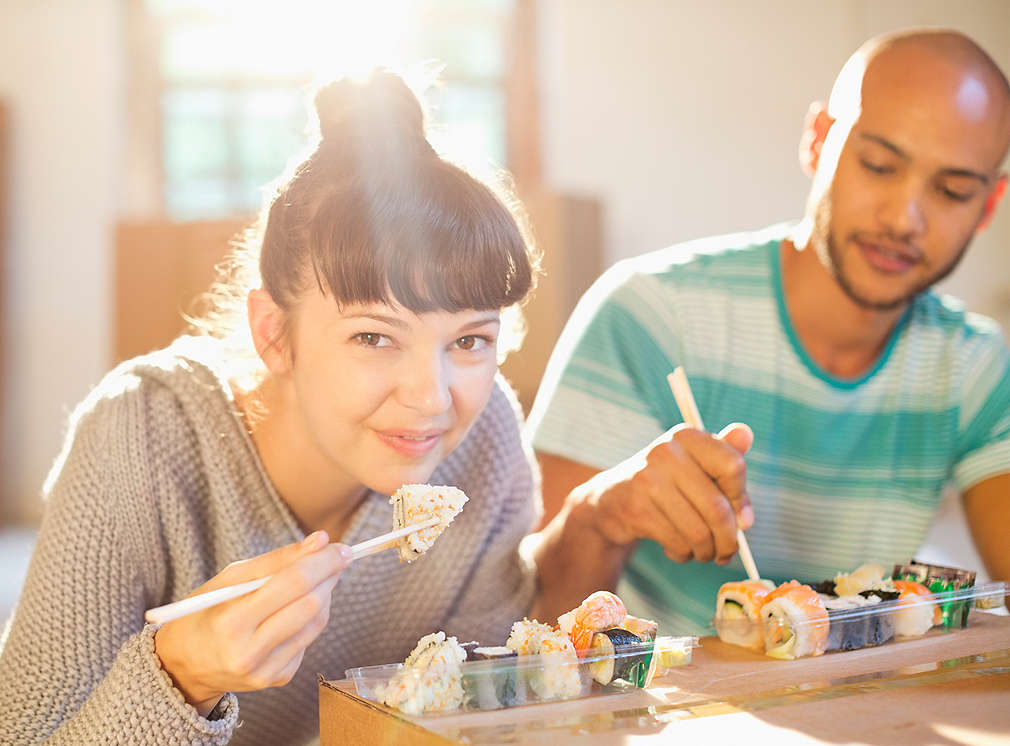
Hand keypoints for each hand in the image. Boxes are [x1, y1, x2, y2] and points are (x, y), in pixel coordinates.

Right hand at [153, 531, 351, 714]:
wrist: (185, 665)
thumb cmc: (206, 612)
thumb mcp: (229, 579)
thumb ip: (276, 560)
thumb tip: (321, 540)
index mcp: (232, 621)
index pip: (293, 584)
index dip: (322, 562)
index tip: (341, 546)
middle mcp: (250, 652)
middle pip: (311, 604)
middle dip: (330, 575)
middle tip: (337, 556)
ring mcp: (267, 670)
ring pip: (317, 622)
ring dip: (325, 594)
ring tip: (318, 578)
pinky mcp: (279, 679)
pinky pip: (308, 640)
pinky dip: (310, 618)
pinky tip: (296, 609)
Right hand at [589, 422, 752, 564]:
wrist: (610, 500)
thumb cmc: (664, 482)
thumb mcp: (693, 464)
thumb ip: (723, 453)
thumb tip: (746, 433)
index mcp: (687, 437)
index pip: (732, 465)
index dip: (742, 499)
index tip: (743, 520)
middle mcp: (667, 452)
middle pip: (718, 508)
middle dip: (728, 540)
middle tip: (728, 553)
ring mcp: (648, 480)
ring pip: (699, 532)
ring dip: (707, 552)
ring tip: (704, 553)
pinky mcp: (637, 509)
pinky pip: (677, 542)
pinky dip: (684, 554)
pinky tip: (679, 549)